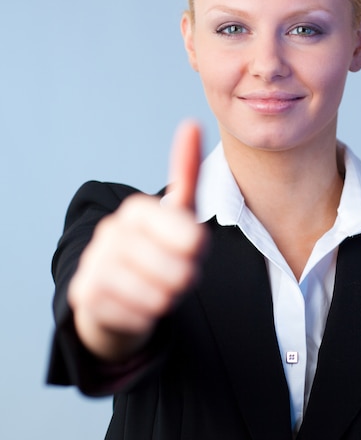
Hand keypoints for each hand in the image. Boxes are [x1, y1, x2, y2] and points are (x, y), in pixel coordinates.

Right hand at [68, 121, 207, 360]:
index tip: (190, 250)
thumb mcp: (178, 216)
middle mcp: (111, 231)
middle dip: (183, 280)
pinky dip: (145, 318)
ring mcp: (94, 263)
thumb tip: (190, 121)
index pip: (191, 237)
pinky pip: (137, 317)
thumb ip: (187, 175)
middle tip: (173, 276)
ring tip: (155, 290)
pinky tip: (136, 306)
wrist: (116, 295)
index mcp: (137, 210)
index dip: (197, 252)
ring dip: (165, 300)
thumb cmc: (157, 251)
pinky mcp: (84, 295)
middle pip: (178, 272)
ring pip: (157, 297)